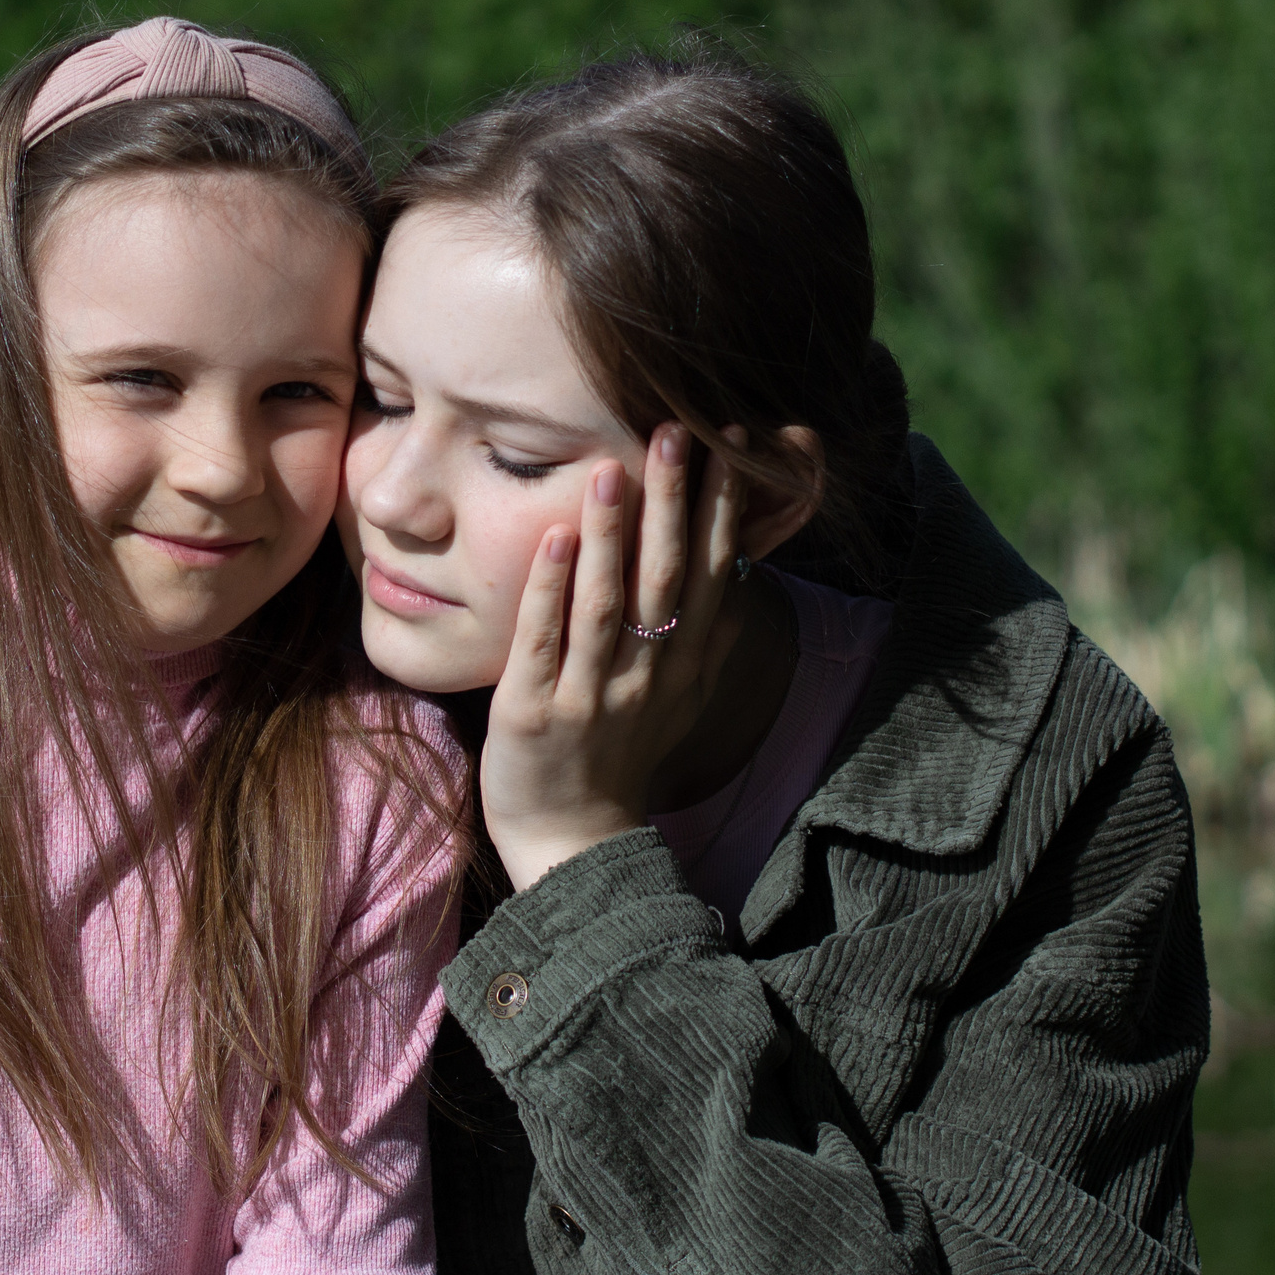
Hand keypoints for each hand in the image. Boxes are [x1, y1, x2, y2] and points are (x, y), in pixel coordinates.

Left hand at [480, 424, 746, 889]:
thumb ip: (707, 637)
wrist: (573, 844)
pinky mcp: (534, 714)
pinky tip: (551, 539)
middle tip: (677, 430)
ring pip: (606, 606)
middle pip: (667, 579)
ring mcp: (591, 696)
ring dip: (611, 536)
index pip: (710, 571)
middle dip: (675, 503)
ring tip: (611, 470)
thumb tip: (740, 574)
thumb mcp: (678, 696)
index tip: (729, 441)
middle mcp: (647, 676)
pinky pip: (543, 644)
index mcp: (683, 665)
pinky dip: (548, 591)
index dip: (721, 506)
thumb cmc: (619, 756)